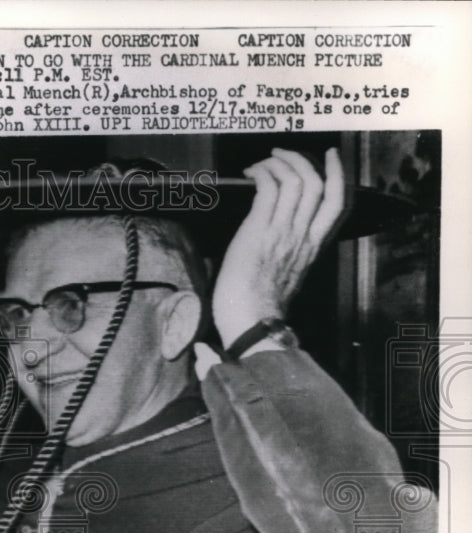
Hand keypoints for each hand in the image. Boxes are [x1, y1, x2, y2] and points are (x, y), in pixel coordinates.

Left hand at [212, 147, 344, 347]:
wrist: (251, 321)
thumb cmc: (260, 305)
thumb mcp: (289, 274)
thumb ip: (291, 252)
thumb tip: (276, 237)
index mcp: (314, 247)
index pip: (339, 203)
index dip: (338, 173)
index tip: (331, 156)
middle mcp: (303, 235)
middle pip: (316, 183)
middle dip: (299, 159)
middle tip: (281, 154)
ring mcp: (283, 231)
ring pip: (294, 180)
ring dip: (277, 163)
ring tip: (261, 163)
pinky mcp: (259, 230)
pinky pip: (268, 188)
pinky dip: (262, 174)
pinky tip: (251, 175)